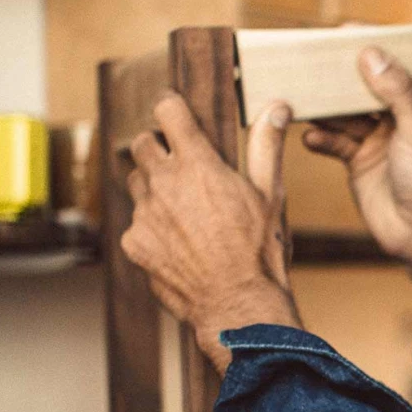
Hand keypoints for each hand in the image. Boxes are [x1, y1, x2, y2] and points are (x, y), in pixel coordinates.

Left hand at [123, 94, 301, 370]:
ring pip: (136, 182)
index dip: (172, 108)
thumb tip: (276, 106)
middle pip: (142, 144)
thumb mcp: (270, 195)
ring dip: (153, 187)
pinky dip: (152, 227)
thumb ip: (266, 146)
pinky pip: (136, 223)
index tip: (176, 114)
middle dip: (159, 149)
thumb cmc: (259, 250)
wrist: (237, 304)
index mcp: (198, 163)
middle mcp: (164, 182)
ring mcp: (145, 213)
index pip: (167, 111)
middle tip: (181, 167)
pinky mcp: (134, 242)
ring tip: (182, 209)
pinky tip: (177, 244)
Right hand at [301, 47, 411, 264]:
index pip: (396, 64)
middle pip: (362, 85)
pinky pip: (333, 142)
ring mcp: (377, 138)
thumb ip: (398, 92)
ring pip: (343, 113)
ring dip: (323, 108)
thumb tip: (371, 53)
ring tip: (301, 99)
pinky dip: (321, 139)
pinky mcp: (358, 161)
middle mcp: (400, 116)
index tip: (344, 31)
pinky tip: (310, 138)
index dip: (372, 46)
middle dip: (338, 76)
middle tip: (309, 60)